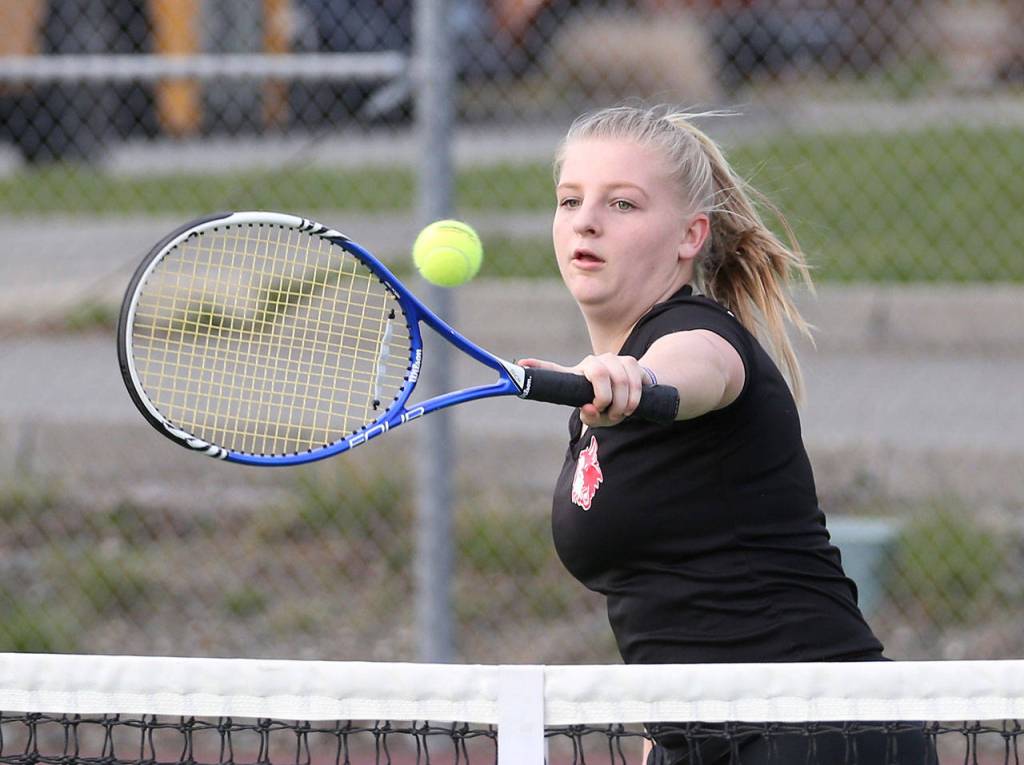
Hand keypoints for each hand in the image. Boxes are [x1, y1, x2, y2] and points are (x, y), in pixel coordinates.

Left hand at [519, 354, 647, 426]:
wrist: (636, 395)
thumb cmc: (610, 407)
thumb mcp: (597, 417)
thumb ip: (591, 416)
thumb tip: (590, 408)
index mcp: (577, 375)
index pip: (554, 370)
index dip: (537, 367)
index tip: (519, 365)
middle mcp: (593, 362)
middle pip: (599, 372)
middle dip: (606, 396)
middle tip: (609, 413)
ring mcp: (613, 359)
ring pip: (621, 378)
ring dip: (623, 402)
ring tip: (620, 413)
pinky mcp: (631, 362)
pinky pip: (636, 379)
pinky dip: (635, 398)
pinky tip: (632, 406)